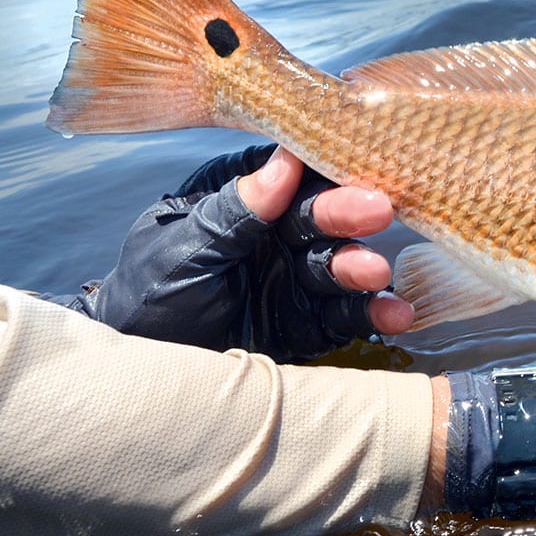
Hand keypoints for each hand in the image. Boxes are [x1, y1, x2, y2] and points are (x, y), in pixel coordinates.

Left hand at [59, 144, 413, 361]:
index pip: (290, 173)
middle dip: (348, 216)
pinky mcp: (308, 323)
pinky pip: (344, 315)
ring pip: (338, 267)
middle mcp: (276, 234)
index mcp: (241, 201)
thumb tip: (286, 161)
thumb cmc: (148, 296)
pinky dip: (370, 314)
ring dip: (360, 268)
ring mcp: (295, 279)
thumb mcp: (180, 249)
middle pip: (320, 218)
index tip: (357, 158)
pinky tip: (395, 314)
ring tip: (377, 273)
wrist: (140, 377)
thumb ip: (234, 211)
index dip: (324, 165)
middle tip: (378, 212)